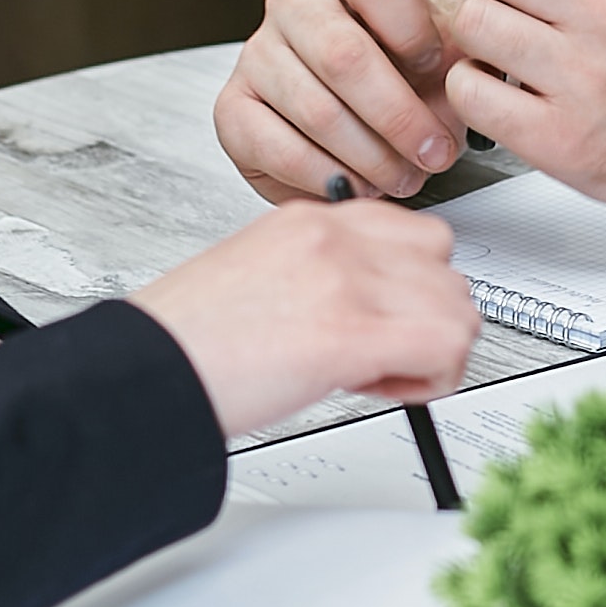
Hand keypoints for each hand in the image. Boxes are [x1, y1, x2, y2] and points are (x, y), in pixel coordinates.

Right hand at [131, 198, 483, 438]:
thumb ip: (324, 273)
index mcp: (311, 219)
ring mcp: (347, 280)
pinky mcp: (352, 333)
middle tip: (382, 355)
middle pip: (446, 268)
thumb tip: (378, 306)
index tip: (382, 321)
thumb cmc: (191, 339)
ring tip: (377, 375)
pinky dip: (432, 381)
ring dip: (431, 353)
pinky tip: (383, 388)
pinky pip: (448, 348)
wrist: (146, 372)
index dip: (409, 288)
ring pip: (458, 310)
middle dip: (427, 320)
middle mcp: (335, 238)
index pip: (414, 232)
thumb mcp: (262, 272)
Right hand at [213, 0, 565, 206]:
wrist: (369, 126)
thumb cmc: (420, 74)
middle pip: (343, 53)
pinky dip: (326, 175)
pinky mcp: (233, 109)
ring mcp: (258, 53)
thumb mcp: (463, 25)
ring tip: (409, 176)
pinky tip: (359, 186)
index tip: (444, 70)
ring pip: (314, 107)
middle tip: (439, 153)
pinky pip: (274, 145)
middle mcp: (294, 1)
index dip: (415, 31)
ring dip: (371, 154)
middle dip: (400, 114)